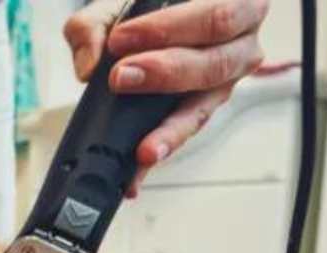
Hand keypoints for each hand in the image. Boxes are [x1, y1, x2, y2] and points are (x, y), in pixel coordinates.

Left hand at [65, 0, 268, 195]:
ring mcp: (223, 83)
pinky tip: (141, 163)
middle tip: (121, 78)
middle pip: (213, 63)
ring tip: (143, 147)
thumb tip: (87, 66)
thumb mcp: (117, 6)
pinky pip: (184, 132)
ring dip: (169, 129)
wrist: (148, 25)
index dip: (167, 29)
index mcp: (234, 3)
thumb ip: (95, 26)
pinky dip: (161, 148)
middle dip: (164, 73)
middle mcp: (239, 44)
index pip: (213, 16)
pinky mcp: (203, 111)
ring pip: (204, 108)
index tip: (121, 40)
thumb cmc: (148, 10)